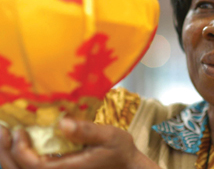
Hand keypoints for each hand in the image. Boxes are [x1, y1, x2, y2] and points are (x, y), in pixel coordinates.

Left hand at [0, 119, 160, 168]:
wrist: (126, 165)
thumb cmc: (119, 150)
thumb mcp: (110, 136)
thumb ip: (88, 131)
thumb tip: (63, 123)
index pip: (34, 167)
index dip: (20, 150)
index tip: (17, 130)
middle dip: (6, 153)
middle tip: (1, 130)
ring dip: (9, 157)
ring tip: (4, 137)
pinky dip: (20, 160)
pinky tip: (19, 145)